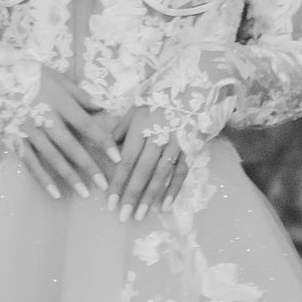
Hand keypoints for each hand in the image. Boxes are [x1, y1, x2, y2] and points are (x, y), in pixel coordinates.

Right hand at [14, 66, 118, 204]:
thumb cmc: (30, 75)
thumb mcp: (58, 78)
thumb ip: (80, 94)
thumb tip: (102, 107)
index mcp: (60, 103)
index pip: (87, 125)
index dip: (103, 142)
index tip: (118, 157)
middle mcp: (47, 120)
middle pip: (72, 147)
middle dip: (89, 166)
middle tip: (104, 185)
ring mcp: (30, 132)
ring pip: (53, 158)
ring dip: (70, 177)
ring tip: (85, 193)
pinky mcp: (17, 141)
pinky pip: (32, 163)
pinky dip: (43, 179)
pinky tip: (55, 193)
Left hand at [103, 104, 190, 222]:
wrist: (194, 85)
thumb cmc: (159, 98)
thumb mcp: (135, 108)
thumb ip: (121, 130)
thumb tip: (107, 150)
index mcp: (141, 127)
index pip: (126, 160)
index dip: (118, 182)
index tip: (109, 202)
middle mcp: (158, 137)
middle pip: (143, 170)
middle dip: (132, 195)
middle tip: (123, 216)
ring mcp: (176, 144)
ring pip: (161, 174)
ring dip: (150, 197)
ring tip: (140, 215)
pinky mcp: (190, 148)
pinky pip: (182, 172)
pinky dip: (174, 189)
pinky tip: (165, 206)